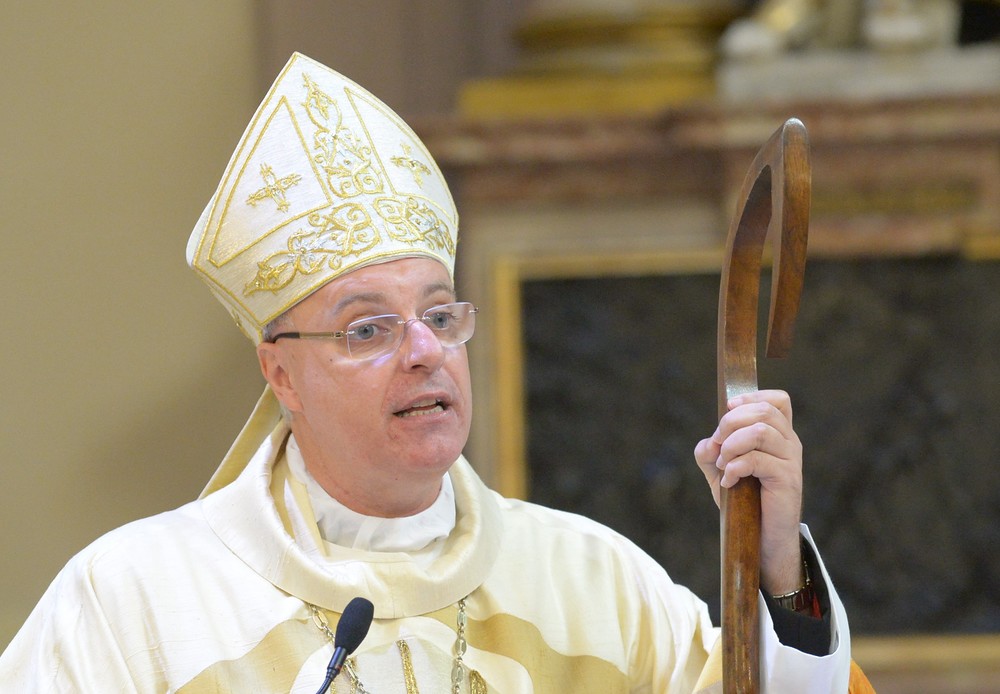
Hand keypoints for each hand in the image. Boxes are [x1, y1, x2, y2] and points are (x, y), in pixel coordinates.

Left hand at [694, 389, 803, 594]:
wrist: (761, 538)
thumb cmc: (743, 501)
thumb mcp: (720, 471)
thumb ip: (710, 453)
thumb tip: (707, 443)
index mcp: (779, 435)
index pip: (779, 400)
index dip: (752, 397)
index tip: (728, 410)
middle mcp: (789, 443)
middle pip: (764, 411)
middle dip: (730, 422)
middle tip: (717, 445)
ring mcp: (791, 461)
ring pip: (760, 431)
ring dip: (731, 445)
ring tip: (723, 464)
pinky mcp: (787, 480)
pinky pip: (757, 459)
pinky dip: (735, 467)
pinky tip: (728, 481)